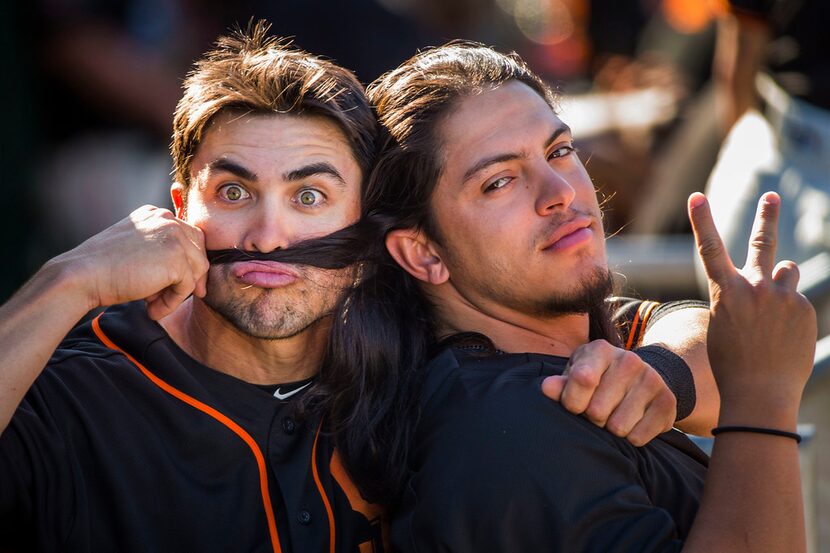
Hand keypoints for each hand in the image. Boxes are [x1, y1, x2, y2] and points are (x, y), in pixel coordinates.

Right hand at [50, 205, 208, 319]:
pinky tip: (152, 310)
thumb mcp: (135, 250)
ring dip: (178, 292)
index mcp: (155, 214)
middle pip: (199, 251)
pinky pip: (187, 287)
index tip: (177, 284)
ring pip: (196, 270)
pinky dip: (172, 303)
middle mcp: (167, 220)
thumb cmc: (103, 268)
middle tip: (171, 299)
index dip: (186, 262)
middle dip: (190, 277)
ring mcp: (174, 237)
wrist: (82, 275)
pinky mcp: (176, 259)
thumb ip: (159, 252)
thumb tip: (193, 277)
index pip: (188, 236)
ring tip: (154, 305)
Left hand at [541, 339, 675, 445]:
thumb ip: (561, 385)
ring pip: (618, 427)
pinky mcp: (667, 402)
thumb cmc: (598, 380)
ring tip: (613, 416)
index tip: (574, 405)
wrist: (641, 379)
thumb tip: (546, 388)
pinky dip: (631, 438)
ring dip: (611, 430)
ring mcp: (651, 380)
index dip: (572, 402)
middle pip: (597, 410)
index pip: (582, 380)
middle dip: (592, 418)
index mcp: (600, 350)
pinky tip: (632, 423)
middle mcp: (628, 360)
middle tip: (597, 411)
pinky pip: (639, 437)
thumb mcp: (576, 377)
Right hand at [688, 192, 815, 427]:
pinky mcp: (803, 309)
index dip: (702, 221)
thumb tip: (782, 271)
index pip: (710, 249)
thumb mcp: (726, 324)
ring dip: (781, 281)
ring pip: (786, 271)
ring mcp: (782, 297)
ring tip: (774, 310)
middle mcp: (755, 288)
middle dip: (766, 216)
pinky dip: (790, 315)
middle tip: (770, 196)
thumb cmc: (732, 363)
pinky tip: (782, 339)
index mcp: (726, 293)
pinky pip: (796, 301)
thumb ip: (746, 295)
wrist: (760, 393)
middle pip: (763, 242)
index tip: (695, 196)